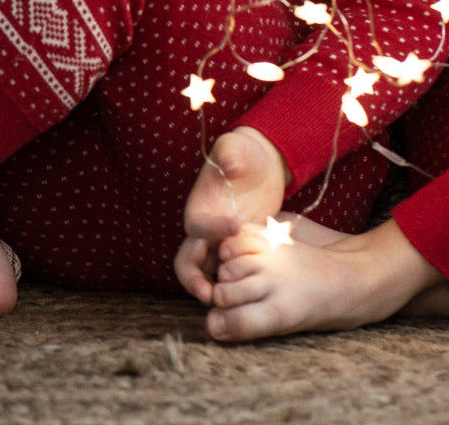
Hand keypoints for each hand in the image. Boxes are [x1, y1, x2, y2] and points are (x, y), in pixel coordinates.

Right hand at [176, 127, 289, 302]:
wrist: (260, 163)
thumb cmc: (245, 153)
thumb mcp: (236, 147)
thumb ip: (231, 153)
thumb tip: (231, 164)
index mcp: (199, 207)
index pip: (197, 226)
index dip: (213, 229)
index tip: (238, 227)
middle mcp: (204, 228)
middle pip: (188, 261)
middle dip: (195, 279)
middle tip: (211, 294)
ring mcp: (218, 241)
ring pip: (205, 272)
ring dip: (211, 287)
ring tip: (228, 302)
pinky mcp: (235, 248)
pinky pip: (225, 271)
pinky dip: (230, 283)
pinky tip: (246, 290)